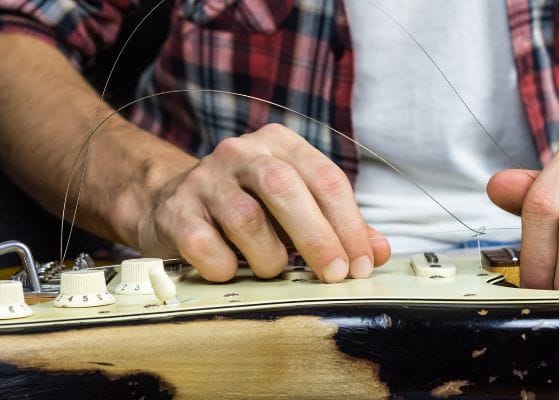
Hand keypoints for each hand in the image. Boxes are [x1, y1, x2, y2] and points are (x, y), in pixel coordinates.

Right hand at [130, 124, 390, 282]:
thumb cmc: (249, 206)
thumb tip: (378, 252)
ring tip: (273, 269)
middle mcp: (242, 153)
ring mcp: (205, 179)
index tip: (361, 264)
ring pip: (247, 218)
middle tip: (334, 275)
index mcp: (281, 144)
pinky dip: (226, 266)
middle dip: (317, 237)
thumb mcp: (297, 208)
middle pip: (286, 188)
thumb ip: (338, 226)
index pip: (326, 178)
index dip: (350, 225)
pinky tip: (231, 269)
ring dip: (269, 256)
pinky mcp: (176, 211)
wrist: (171, 202)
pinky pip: (205, 245)